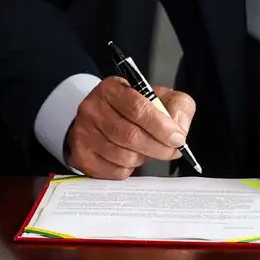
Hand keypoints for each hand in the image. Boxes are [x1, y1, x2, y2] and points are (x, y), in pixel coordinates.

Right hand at [66, 77, 195, 179]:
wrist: (105, 118)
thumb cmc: (136, 108)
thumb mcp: (161, 97)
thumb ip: (177, 107)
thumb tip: (178, 130)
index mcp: (112, 88)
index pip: (137, 108)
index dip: (161, 126)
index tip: (178, 138)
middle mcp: (92, 108)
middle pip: (130, 136)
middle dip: (158, 148)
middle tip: (172, 151)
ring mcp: (83, 132)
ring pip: (123, 156)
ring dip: (143, 158)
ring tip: (146, 150)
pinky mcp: (81, 155)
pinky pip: (113, 171)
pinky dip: (129, 169)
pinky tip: (130, 157)